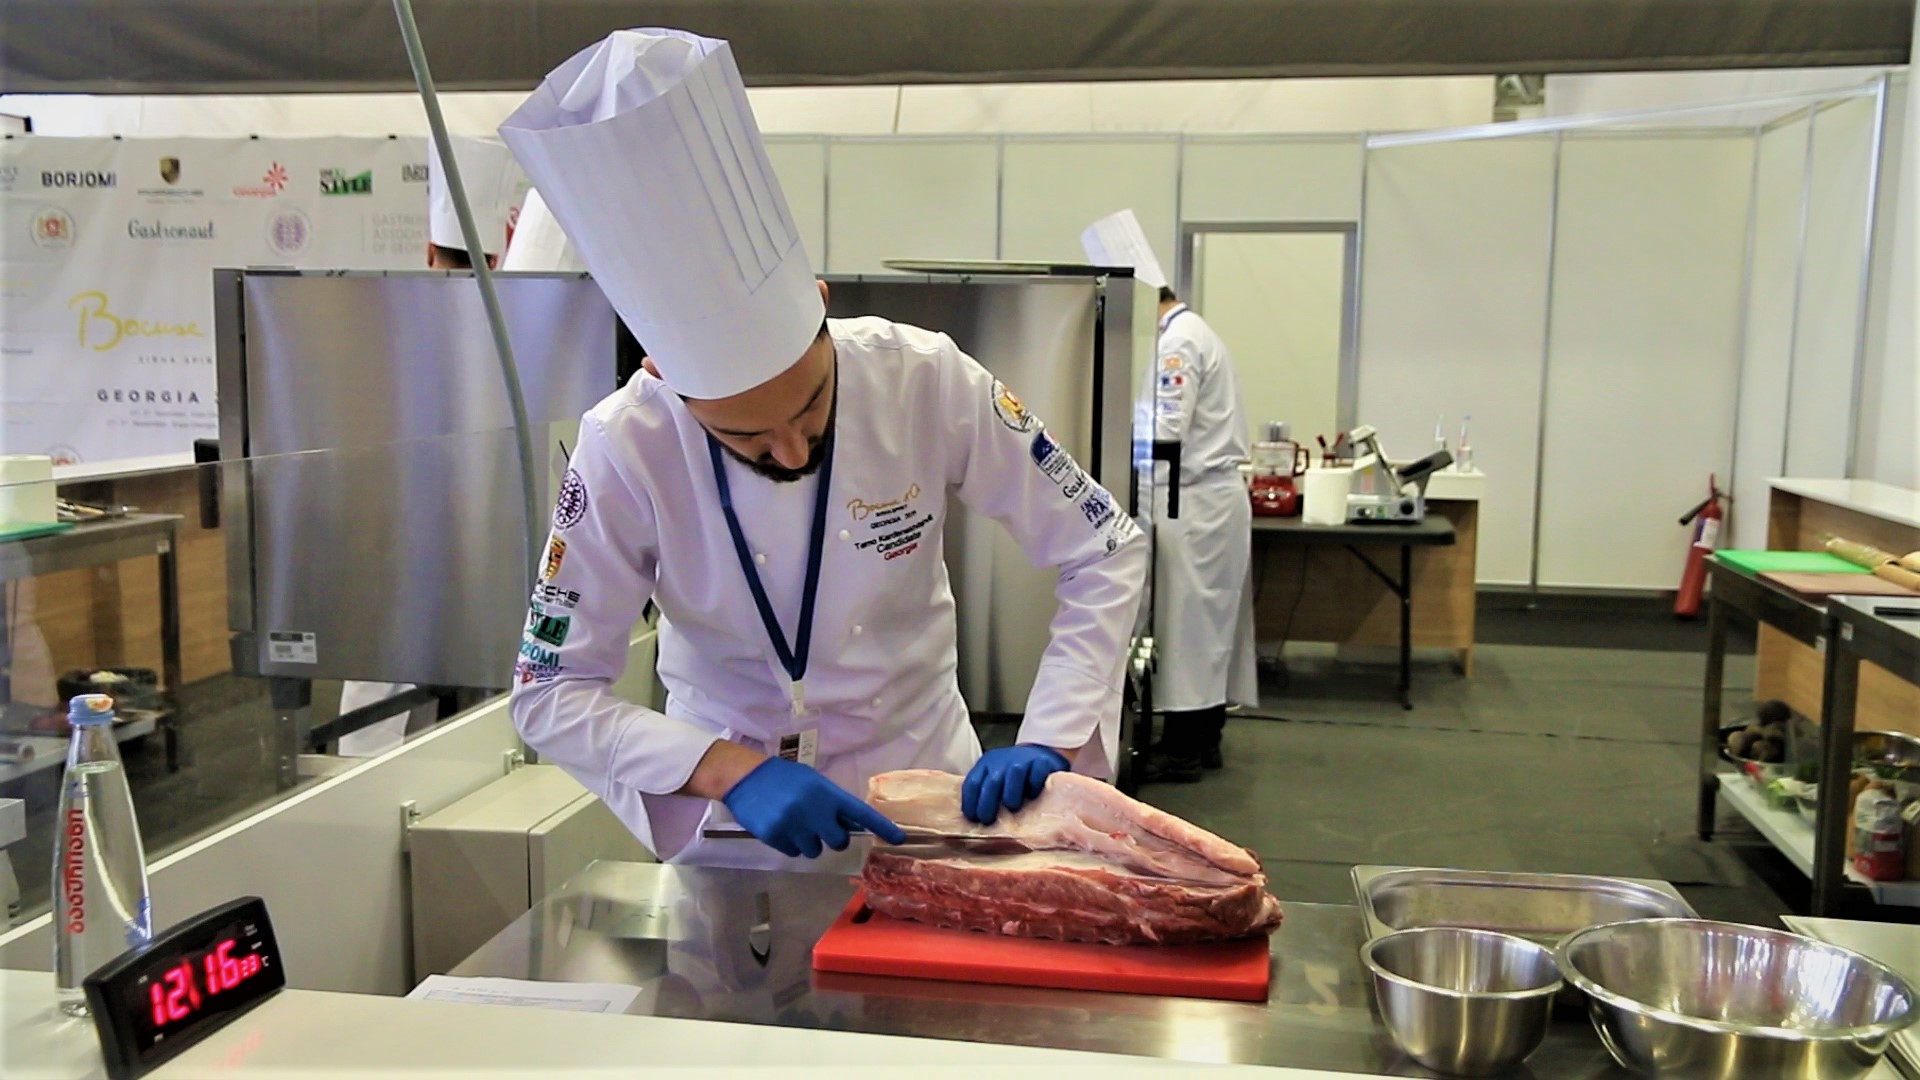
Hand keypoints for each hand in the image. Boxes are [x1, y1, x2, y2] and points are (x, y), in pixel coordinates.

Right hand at [721, 757, 907, 857]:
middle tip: (819, 826)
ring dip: (809, 842)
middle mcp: (814, 810)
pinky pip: (794, 852)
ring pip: (815, 851)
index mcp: (826, 793)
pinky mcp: (775, 837)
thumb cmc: (782, 777)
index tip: (900, 839)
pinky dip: (790, 844)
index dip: (881, 827)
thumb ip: (832, 802)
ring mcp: (794, 825)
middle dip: (832, 837)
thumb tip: (853, 824)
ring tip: (795, 823)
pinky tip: (781, 827)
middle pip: (838, 842)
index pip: (860, 813)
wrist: (743, 777)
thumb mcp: (812, 782)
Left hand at [961, 745, 1068, 824]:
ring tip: (1012, 807)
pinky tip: (1033, 795)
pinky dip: (1034, 785)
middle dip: (987, 804)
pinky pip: (1037, 772)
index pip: (972, 783)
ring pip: (1014, 772)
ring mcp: (1023, 759)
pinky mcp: (1042, 762)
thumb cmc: (1011, 776)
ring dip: (1011, 794)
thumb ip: (985, 794)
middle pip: (992, 782)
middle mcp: (1002, 760)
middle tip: (988, 820)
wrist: (1038, 754)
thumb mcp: (994, 779)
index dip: (970, 802)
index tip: (973, 818)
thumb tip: (975, 822)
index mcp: (986, 764)